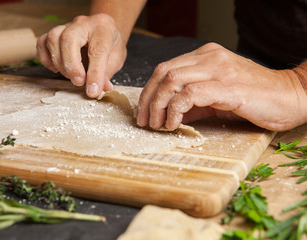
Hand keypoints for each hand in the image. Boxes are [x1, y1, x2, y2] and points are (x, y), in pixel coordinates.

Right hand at [37, 14, 126, 97]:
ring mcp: (67, 25)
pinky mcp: (55, 32)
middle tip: (79, 82)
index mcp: (103, 28)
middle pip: (69, 39)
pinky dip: (46, 59)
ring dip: (60, 63)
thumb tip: (98, 90)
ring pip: (53, 39)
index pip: (97, 50)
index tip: (93, 91)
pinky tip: (57, 68)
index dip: (95, 73)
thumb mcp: (116, 59)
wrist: (104, 29)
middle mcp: (83, 23)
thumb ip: (106, 74)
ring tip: (71, 76)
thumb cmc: (110, 44)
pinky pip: (42, 42)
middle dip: (72, 66)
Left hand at [136, 43, 306, 130]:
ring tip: (157, 124)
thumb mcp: (217, 98)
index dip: (149, 91)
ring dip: (158, 105)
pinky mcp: (228, 86)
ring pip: (172, 80)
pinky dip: (176, 109)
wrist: (292, 96)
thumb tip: (168, 114)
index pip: (165, 68)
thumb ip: (192, 102)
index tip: (144, 111)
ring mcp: (219, 70)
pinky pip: (190, 94)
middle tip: (144, 120)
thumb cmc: (255, 98)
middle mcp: (210, 57)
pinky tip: (174, 123)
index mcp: (205, 56)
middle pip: (163, 72)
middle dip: (148, 98)